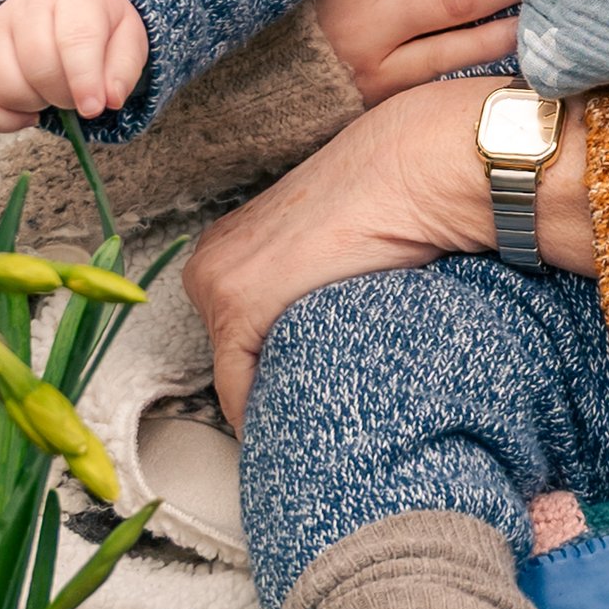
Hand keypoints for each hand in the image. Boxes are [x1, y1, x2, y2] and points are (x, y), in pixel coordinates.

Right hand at [0, 0, 148, 131]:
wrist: (64, 0)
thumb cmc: (98, 24)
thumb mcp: (127, 38)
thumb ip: (123, 69)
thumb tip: (110, 100)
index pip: (74, 40)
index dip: (84, 80)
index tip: (93, 109)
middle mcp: (26, 7)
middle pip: (37, 66)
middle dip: (61, 95)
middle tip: (76, 97)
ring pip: (3, 84)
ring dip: (32, 105)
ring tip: (51, 96)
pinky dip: (0, 119)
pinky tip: (27, 114)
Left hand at [183, 78, 593, 427]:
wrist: (402, 174)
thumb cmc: (380, 206)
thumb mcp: (325, 250)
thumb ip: (303, 285)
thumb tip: (314, 332)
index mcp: (226, 247)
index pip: (231, 335)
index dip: (265, 371)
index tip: (292, 401)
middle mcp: (207, 263)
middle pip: (228, 356)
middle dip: (267, 385)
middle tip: (308, 415)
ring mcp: (216, 285)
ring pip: (233, 375)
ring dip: (271, 400)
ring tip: (312, 421)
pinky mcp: (238, 307)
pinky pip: (237, 389)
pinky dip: (260, 418)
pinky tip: (291, 434)